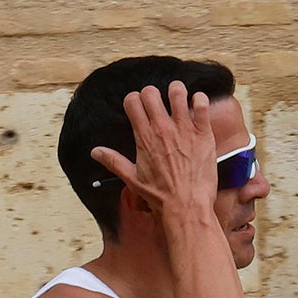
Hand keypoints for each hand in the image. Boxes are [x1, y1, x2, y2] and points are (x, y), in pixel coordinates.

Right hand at [88, 81, 217, 221]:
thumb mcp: (131, 179)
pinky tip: (195, 106)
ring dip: (175, 92)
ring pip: (177, 92)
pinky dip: (198, 99)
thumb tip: (95, 152)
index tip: (137, 107)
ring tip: (176, 100)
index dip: (133, 100)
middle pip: (151, 93)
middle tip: (156, 103)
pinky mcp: (203, 132)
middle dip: (151, 93)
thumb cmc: (159, 195)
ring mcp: (184, 129)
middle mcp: (162, 129)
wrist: (186, 205)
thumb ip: (113, 161)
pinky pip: (201, 103)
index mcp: (144, 138)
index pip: (133, 102)